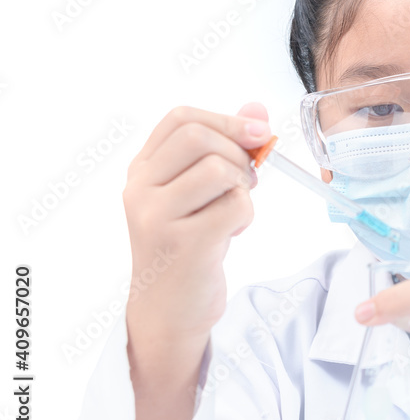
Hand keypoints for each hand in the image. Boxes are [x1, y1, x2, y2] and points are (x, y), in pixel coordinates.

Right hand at [123, 103, 270, 344]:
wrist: (170, 309)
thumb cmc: (189, 245)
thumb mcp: (201, 192)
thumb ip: (226, 147)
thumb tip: (257, 110)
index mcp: (142, 170)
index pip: (180, 119)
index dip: (225, 119)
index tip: (257, 133)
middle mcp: (141, 190)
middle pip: (199, 138)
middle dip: (238, 153)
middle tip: (244, 182)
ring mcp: (158, 217)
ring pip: (219, 170)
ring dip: (242, 188)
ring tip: (232, 212)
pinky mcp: (184, 244)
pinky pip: (235, 206)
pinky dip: (246, 216)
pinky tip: (230, 234)